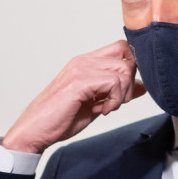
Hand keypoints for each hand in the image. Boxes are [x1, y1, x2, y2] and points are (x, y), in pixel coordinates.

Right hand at [2, 41, 143, 153]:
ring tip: (105, 107)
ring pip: (124, 70)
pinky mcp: (80, 81)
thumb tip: (141, 86)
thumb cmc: (60, 118)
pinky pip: (113, 83)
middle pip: (127, 55)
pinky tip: (100, 110)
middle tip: (115, 101)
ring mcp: (81, 69)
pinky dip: (114, 101)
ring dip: (121, 94)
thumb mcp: (97, 103)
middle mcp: (84, 61)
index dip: (132, 67)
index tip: (125, 91)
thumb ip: (117, 92)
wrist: (35, 130)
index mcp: (87, 62)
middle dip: (130, 82)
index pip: (122, 48)